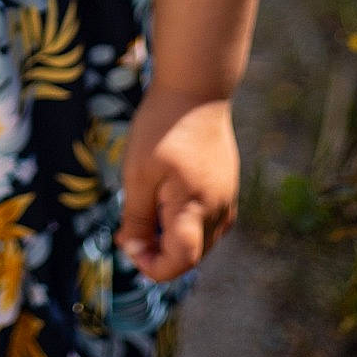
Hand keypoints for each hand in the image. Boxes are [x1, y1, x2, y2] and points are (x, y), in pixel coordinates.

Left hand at [115, 84, 239, 280]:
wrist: (195, 90)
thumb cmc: (161, 128)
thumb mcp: (138, 174)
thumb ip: (137, 218)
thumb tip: (132, 251)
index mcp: (195, 208)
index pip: (181, 261)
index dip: (153, 266)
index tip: (128, 246)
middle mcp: (218, 210)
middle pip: (192, 255)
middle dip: (159, 253)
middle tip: (130, 227)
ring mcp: (227, 199)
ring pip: (202, 240)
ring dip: (173, 239)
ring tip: (147, 209)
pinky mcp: (228, 188)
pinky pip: (209, 222)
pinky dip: (187, 224)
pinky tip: (167, 201)